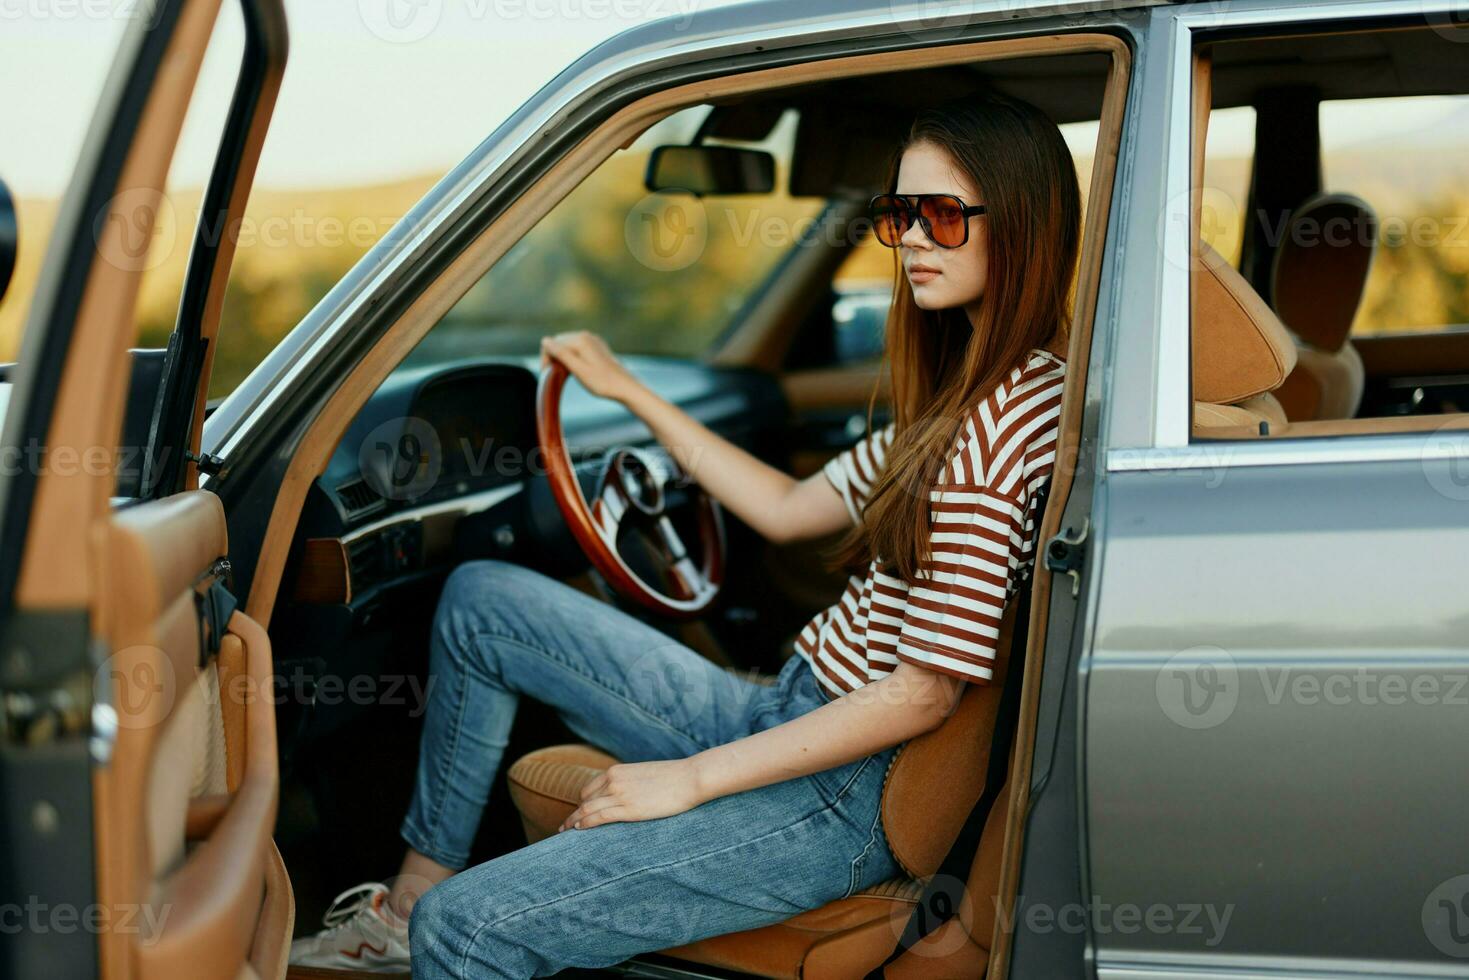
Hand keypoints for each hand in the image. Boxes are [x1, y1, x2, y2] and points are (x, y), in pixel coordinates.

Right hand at [539, 330, 641, 403]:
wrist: (625, 387)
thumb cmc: (602, 382)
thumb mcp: (578, 370)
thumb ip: (562, 354)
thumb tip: (545, 340)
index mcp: (580, 340)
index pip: (552, 343)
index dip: (546, 358)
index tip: (546, 375)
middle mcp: (587, 336)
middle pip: (559, 342)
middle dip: (553, 357)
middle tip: (553, 377)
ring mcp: (593, 341)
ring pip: (568, 346)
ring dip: (562, 358)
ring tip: (563, 374)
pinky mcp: (598, 348)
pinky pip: (578, 349)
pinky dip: (572, 358)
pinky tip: (575, 370)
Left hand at [557, 758, 706, 831]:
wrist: (689, 778)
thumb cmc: (673, 778)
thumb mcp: (644, 775)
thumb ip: (629, 783)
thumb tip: (626, 795)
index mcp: (617, 771)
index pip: (589, 789)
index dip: (581, 803)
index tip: (577, 813)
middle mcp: (613, 780)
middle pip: (585, 800)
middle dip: (575, 813)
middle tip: (566, 827)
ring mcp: (619, 794)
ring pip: (586, 810)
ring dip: (573, 821)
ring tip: (564, 832)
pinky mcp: (628, 809)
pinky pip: (598, 818)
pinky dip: (584, 824)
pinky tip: (578, 830)